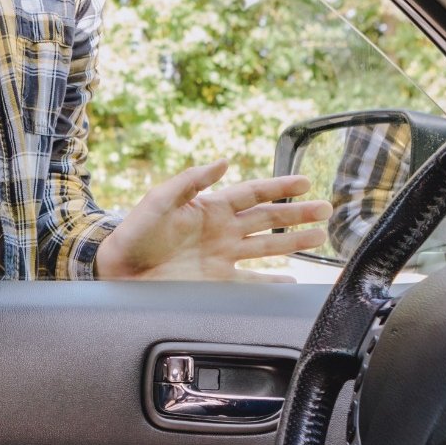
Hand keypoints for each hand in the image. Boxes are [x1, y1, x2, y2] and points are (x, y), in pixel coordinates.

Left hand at [95, 162, 331, 281]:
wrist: (119, 271)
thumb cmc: (134, 232)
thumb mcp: (159, 199)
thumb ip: (191, 181)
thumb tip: (223, 161)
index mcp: (210, 207)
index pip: (253, 193)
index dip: (279, 186)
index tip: (305, 181)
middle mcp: (222, 231)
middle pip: (268, 219)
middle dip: (298, 213)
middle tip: (326, 209)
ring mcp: (222, 257)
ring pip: (267, 247)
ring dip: (294, 242)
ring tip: (320, 237)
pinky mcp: (217, 282)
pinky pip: (252, 281)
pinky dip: (272, 283)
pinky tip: (290, 281)